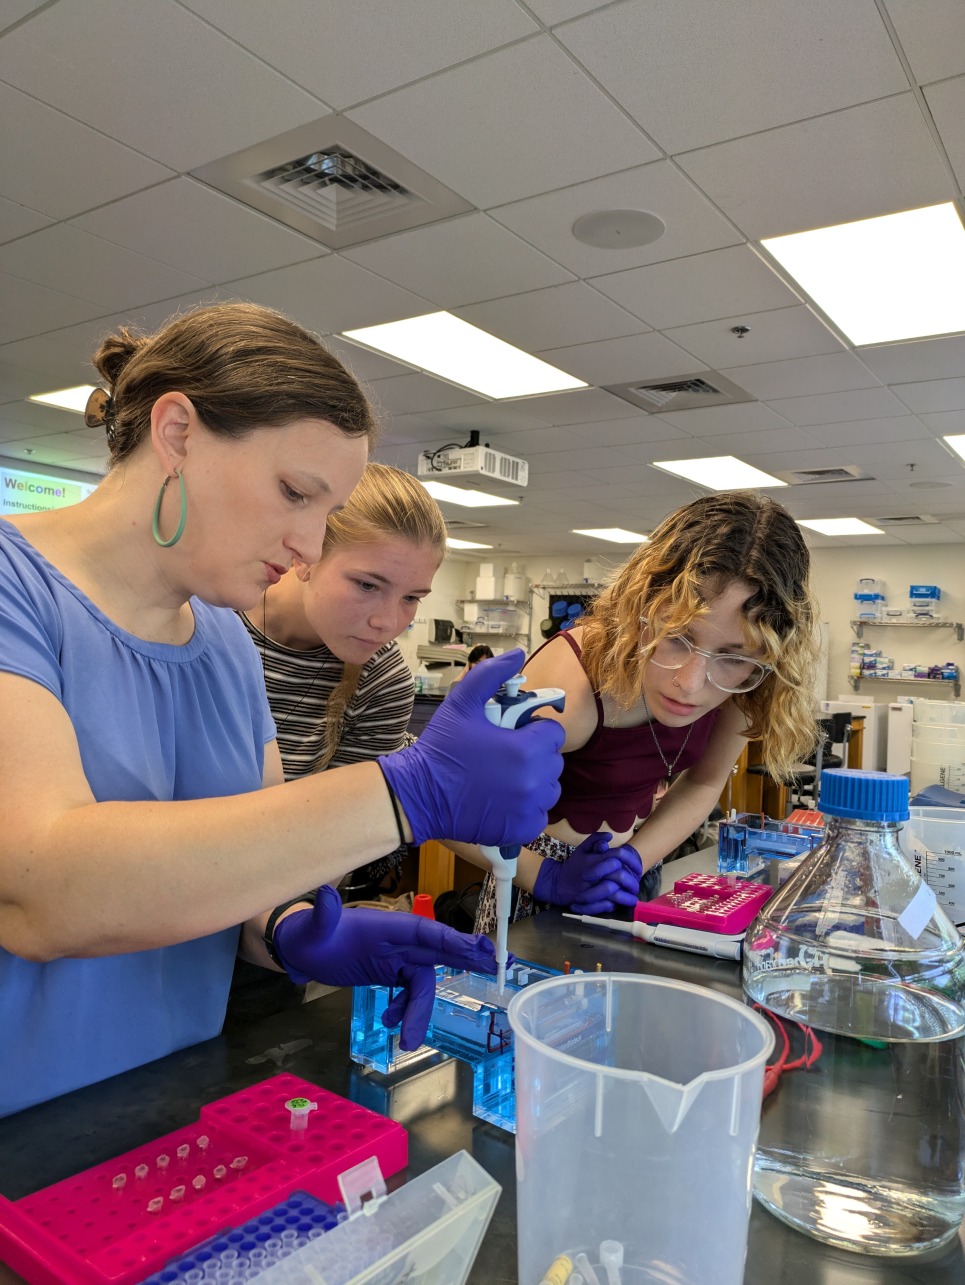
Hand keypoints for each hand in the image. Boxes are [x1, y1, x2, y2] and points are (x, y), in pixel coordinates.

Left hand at [273, 886, 502, 1049]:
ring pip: (424, 982)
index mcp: (389, 926)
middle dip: (468, 958)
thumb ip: (323, 913)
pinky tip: (391, 1023)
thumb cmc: (309, 935)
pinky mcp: (391, 972)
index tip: (481, 948)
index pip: (427, 931)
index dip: (454, 940)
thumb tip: (325, 894)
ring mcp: (397, 957)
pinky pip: (410, 992)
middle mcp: (399, 940)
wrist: (302, 950)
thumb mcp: (313, 926)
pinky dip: (406, 1010)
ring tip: (408, 1040)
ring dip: (421, 1010)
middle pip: (440, 950)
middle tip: (500, 965)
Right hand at [379, 648, 564, 846]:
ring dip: (534, 782)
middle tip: (506, 755)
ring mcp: (528, 808)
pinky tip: (504, 800)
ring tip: (506, 777)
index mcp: (526, 749)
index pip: (554, 734)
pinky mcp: (521, 829)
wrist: (418, 794)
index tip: (515, 734)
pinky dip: (527, 809)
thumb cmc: (441, 749)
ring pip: (549, 789)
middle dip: (535, 755)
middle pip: (553, 762)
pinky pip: (539, 814)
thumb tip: (517, 653)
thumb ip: (492, 675)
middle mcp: (534, 781)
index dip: (535, 731)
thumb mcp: (462, 703)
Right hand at [533, 832, 642, 914]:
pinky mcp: (590, 904)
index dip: (632, 861)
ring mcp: (592, 890)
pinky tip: (619, 903)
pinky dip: (614, 905)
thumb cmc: (573, 866)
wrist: (557, 884)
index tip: (637, 868)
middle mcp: (594, 875)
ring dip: (627, 897)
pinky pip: (606, 905)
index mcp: (594, 860)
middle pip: (620, 876)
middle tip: (636, 884)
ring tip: (633, 897)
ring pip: (615, 894)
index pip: (618, 856)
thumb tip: (609, 836)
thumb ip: (594, 840)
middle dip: (632, 881)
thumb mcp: (581, 849)